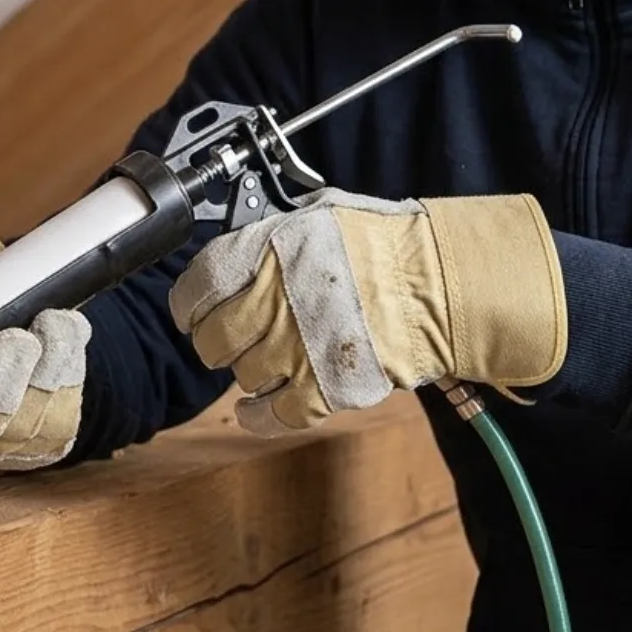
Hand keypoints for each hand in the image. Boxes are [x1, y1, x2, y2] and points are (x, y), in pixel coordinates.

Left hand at [170, 188, 566, 434]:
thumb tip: (237, 252)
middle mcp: (274, 298)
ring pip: (243, 375)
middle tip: (227, 341)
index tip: (192, 313)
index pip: (198, 286)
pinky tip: (254, 411)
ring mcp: (298, 347)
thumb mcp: (322, 215)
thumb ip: (271, 235)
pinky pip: (273, 414)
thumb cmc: (388, 244)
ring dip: (248, 372)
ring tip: (266, 361)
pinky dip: (258, 417)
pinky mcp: (326, 388)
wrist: (442, 283)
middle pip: (213, 339)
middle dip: (215, 343)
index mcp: (268, 249)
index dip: (188, 305)